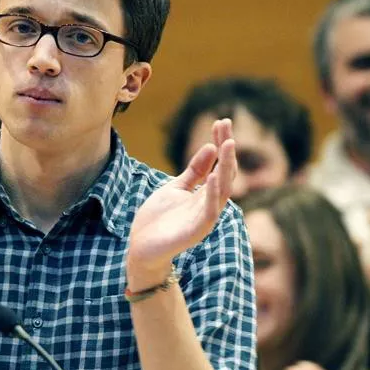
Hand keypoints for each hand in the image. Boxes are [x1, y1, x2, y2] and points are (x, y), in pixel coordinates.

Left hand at [127, 119, 235, 289]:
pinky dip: (212, 194)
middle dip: (227, 151)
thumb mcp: (175, 187)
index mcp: (204, 193)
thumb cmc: (158, 219)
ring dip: (226, 168)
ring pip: (222, 190)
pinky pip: (209, 211)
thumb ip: (193, 171)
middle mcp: (209, 204)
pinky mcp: (196, 231)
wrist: (142, 247)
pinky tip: (211, 176)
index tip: (222, 122)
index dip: (220, 143)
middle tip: (226, 127)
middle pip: (224, 174)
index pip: (218, 164)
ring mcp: (204, 218)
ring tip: (227, 145)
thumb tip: (211, 147)